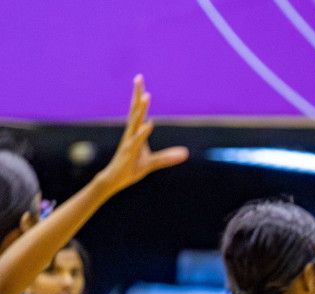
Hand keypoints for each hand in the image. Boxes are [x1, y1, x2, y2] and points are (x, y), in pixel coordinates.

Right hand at [95, 76, 187, 195]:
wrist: (114, 180)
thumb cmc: (130, 169)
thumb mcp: (152, 163)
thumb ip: (168, 157)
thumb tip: (186, 153)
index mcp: (134, 133)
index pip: (137, 111)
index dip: (139, 95)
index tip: (139, 79)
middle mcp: (130, 134)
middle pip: (134, 110)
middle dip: (137, 94)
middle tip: (139, 77)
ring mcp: (129, 142)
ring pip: (136, 122)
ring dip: (141, 109)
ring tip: (147, 96)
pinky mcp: (129, 152)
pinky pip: (137, 141)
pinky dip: (143, 132)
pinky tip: (149, 124)